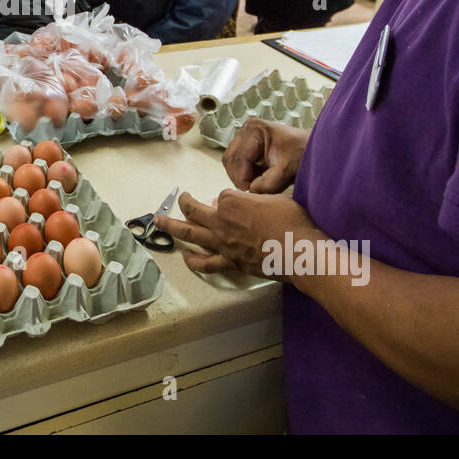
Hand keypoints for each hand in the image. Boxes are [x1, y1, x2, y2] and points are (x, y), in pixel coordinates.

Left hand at [155, 190, 319, 278]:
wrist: (300, 252)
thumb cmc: (292, 222)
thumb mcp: (275, 198)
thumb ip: (255, 199)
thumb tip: (248, 203)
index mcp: (232, 201)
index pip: (221, 195)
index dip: (229, 198)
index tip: (239, 202)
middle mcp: (222, 220)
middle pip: (194, 209)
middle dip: (184, 202)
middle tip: (180, 198)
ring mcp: (222, 243)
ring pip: (189, 233)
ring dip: (171, 226)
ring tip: (158, 222)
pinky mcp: (229, 261)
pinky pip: (205, 262)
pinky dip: (193, 261)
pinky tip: (185, 258)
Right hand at [222, 118, 308, 193]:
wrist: (314, 150)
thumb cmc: (303, 153)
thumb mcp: (286, 171)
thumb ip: (267, 184)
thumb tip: (251, 192)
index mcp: (255, 129)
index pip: (238, 158)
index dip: (242, 178)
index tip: (250, 191)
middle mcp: (247, 130)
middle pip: (231, 159)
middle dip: (240, 177)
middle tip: (253, 189)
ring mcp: (246, 137)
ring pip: (232, 163)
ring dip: (242, 176)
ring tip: (259, 182)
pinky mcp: (248, 145)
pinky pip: (237, 163)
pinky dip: (246, 173)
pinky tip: (260, 176)